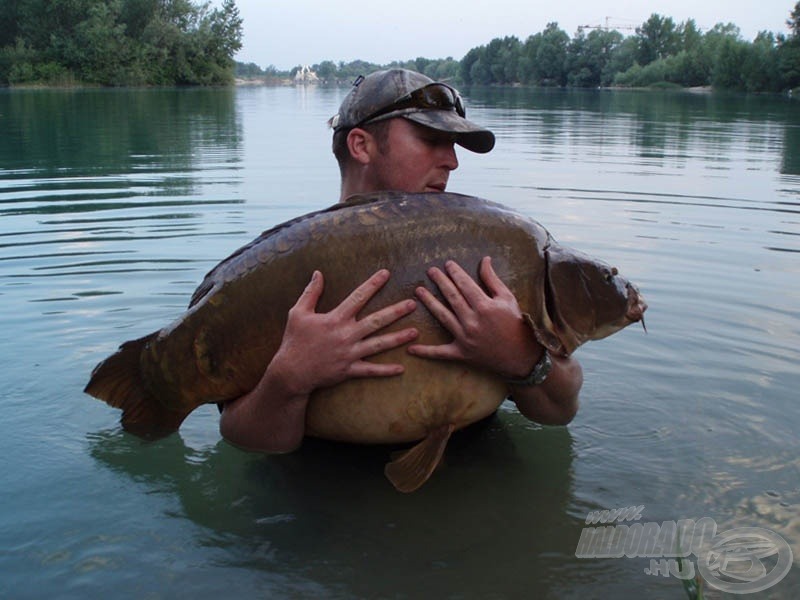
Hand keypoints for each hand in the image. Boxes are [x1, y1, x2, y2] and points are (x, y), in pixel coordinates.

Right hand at [270, 269, 418, 395]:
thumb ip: (310, 293)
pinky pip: (371, 370)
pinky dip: (386, 370)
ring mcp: (349, 353)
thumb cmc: (294, 341)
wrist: (291, 372)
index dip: (373, 284)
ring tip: (416, 332)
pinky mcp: (349, 370)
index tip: (387, 273)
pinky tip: (402, 368)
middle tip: (413, 304)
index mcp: (335, 319)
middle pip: (376, 321)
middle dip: (396, 311)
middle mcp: (346, 335)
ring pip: (379, 345)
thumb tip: (318, 273)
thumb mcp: (298, 313)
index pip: (358, 297)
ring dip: (398, 338)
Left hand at [408, 257, 540, 378]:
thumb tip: (485, 259)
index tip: (447, 264)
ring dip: (429, 303)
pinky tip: (410, 348)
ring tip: (418, 291)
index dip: (455, 273)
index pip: (465, 285)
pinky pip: (440, 353)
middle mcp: (473, 321)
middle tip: (430, 271)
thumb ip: (492, 279)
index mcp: (485, 306)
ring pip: (443, 317)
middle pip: (452, 297)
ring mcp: (465, 338)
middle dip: (440, 282)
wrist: (520, 355)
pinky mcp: (461, 353)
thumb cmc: (514, 323)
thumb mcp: (507, 298)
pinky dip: (425, 352)